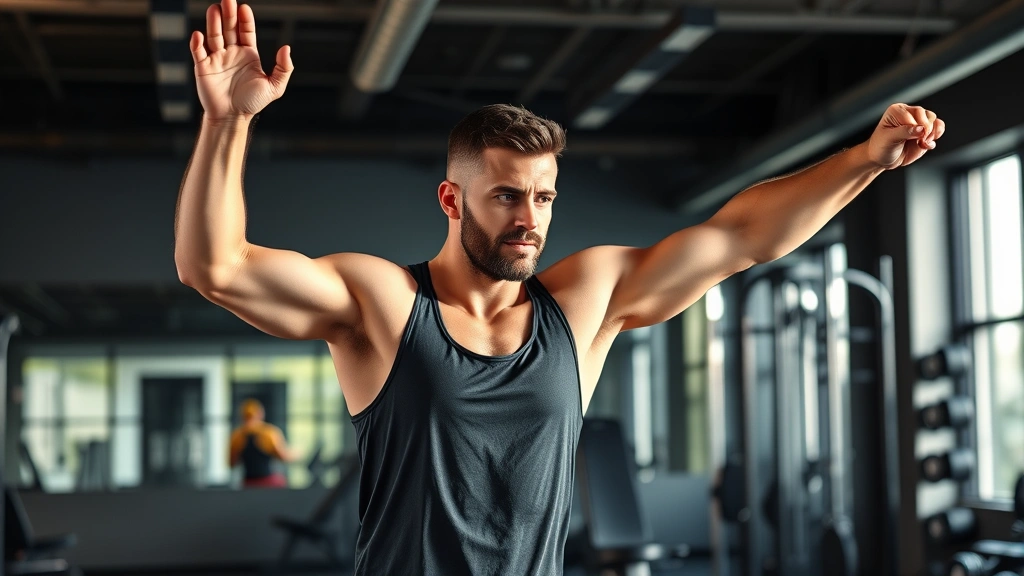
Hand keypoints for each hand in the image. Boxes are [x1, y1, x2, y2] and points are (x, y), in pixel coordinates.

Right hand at [190, 0, 292, 121]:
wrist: (233, 118)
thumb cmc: (253, 103)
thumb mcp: (275, 87)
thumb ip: (284, 68)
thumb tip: (286, 47)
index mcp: (248, 54)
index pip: (246, 31)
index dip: (245, 19)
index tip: (244, 7)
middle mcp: (231, 53)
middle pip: (229, 28)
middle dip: (228, 14)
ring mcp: (216, 59)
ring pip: (214, 36)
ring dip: (213, 23)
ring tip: (214, 9)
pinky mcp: (203, 68)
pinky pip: (199, 53)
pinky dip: (197, 44)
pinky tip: (199, 35)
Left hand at [866, 103, 944, 168]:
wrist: (882, 160)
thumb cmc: (881, 147)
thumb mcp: (889, 139)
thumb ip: (905, 132)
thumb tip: (921, 128)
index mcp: (898, 110)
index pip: (916, 112)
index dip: (918, 125)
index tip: (912, 136)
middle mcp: (909, 114)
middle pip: (928, 116)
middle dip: (926, 130)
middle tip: (918, 141)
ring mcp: (918, 123)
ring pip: (935, 122)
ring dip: (932, 134)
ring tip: (921, 143)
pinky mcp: (925, 132)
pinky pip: (938, 129)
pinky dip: (936, 137)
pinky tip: (926, 144)